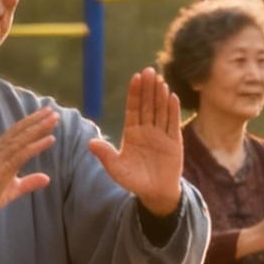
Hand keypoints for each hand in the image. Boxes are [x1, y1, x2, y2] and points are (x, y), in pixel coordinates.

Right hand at [0, 108, 55, 237]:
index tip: (47, 114)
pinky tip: (50, 138)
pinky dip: (37, 145)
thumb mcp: (11, 190)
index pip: (17, 133)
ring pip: (22, 138)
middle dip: (38, 119)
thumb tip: (47, 178)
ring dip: (40, 127)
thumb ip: (28, 182)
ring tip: (54, 118)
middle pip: (20, 130)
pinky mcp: (0, 169)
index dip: (32, 122)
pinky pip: (22, 154)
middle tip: (52, 109)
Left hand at [87, 68, 182, 214]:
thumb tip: (90, 143)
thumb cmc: (133, 180)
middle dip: (148, 88)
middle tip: (149, 70)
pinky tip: (172, 97)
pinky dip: (173, 111)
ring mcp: (161, 135)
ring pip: (161, 111)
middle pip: (148, 105)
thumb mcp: (116, 168)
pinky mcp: (174, 142)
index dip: (134, 94)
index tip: (135, 77)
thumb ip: (105, 155)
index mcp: (132, 133)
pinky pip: (173, 124)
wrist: (154, 193)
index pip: (133, 109)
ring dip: (161, 95)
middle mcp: (147, 130)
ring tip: (160, 79)